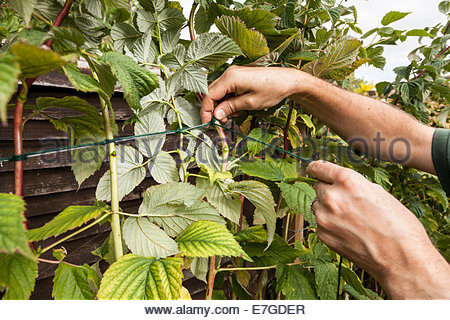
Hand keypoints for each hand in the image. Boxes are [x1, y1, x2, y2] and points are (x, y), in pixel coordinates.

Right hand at [200, 66, 303, 122]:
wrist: (287, 80)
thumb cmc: (272, 90)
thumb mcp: (250, 103)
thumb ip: (231, 108)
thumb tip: (216, 115)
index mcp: (230, 78)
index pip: (209, 95)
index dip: (206, 110)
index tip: (207, 123)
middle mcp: (229, 73)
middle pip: (211, 92)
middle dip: (212, 109)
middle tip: (219, 122)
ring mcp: (233, 73)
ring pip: (218, 92)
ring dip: (220, 105)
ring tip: (231, 116)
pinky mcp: (238, 76)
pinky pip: (226, 89)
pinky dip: (227, 100)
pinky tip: (236, 108)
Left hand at [306, 161, 449, 298]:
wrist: (401, 259)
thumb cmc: (398, 224)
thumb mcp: (378, 192)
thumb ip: (354, 184)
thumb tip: (338, 183)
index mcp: (347, 181)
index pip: (319, 168)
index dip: (316, 168)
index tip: (313, 169)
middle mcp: (332, 197)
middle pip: (318, 187)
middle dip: (329, 190)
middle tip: (346, 201)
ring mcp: (325, 218)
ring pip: (317, 205)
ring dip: (327, 208)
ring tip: (351, 218)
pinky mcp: (323, 235)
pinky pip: (321, 223)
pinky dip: (330, 224)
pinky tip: (349, 231)